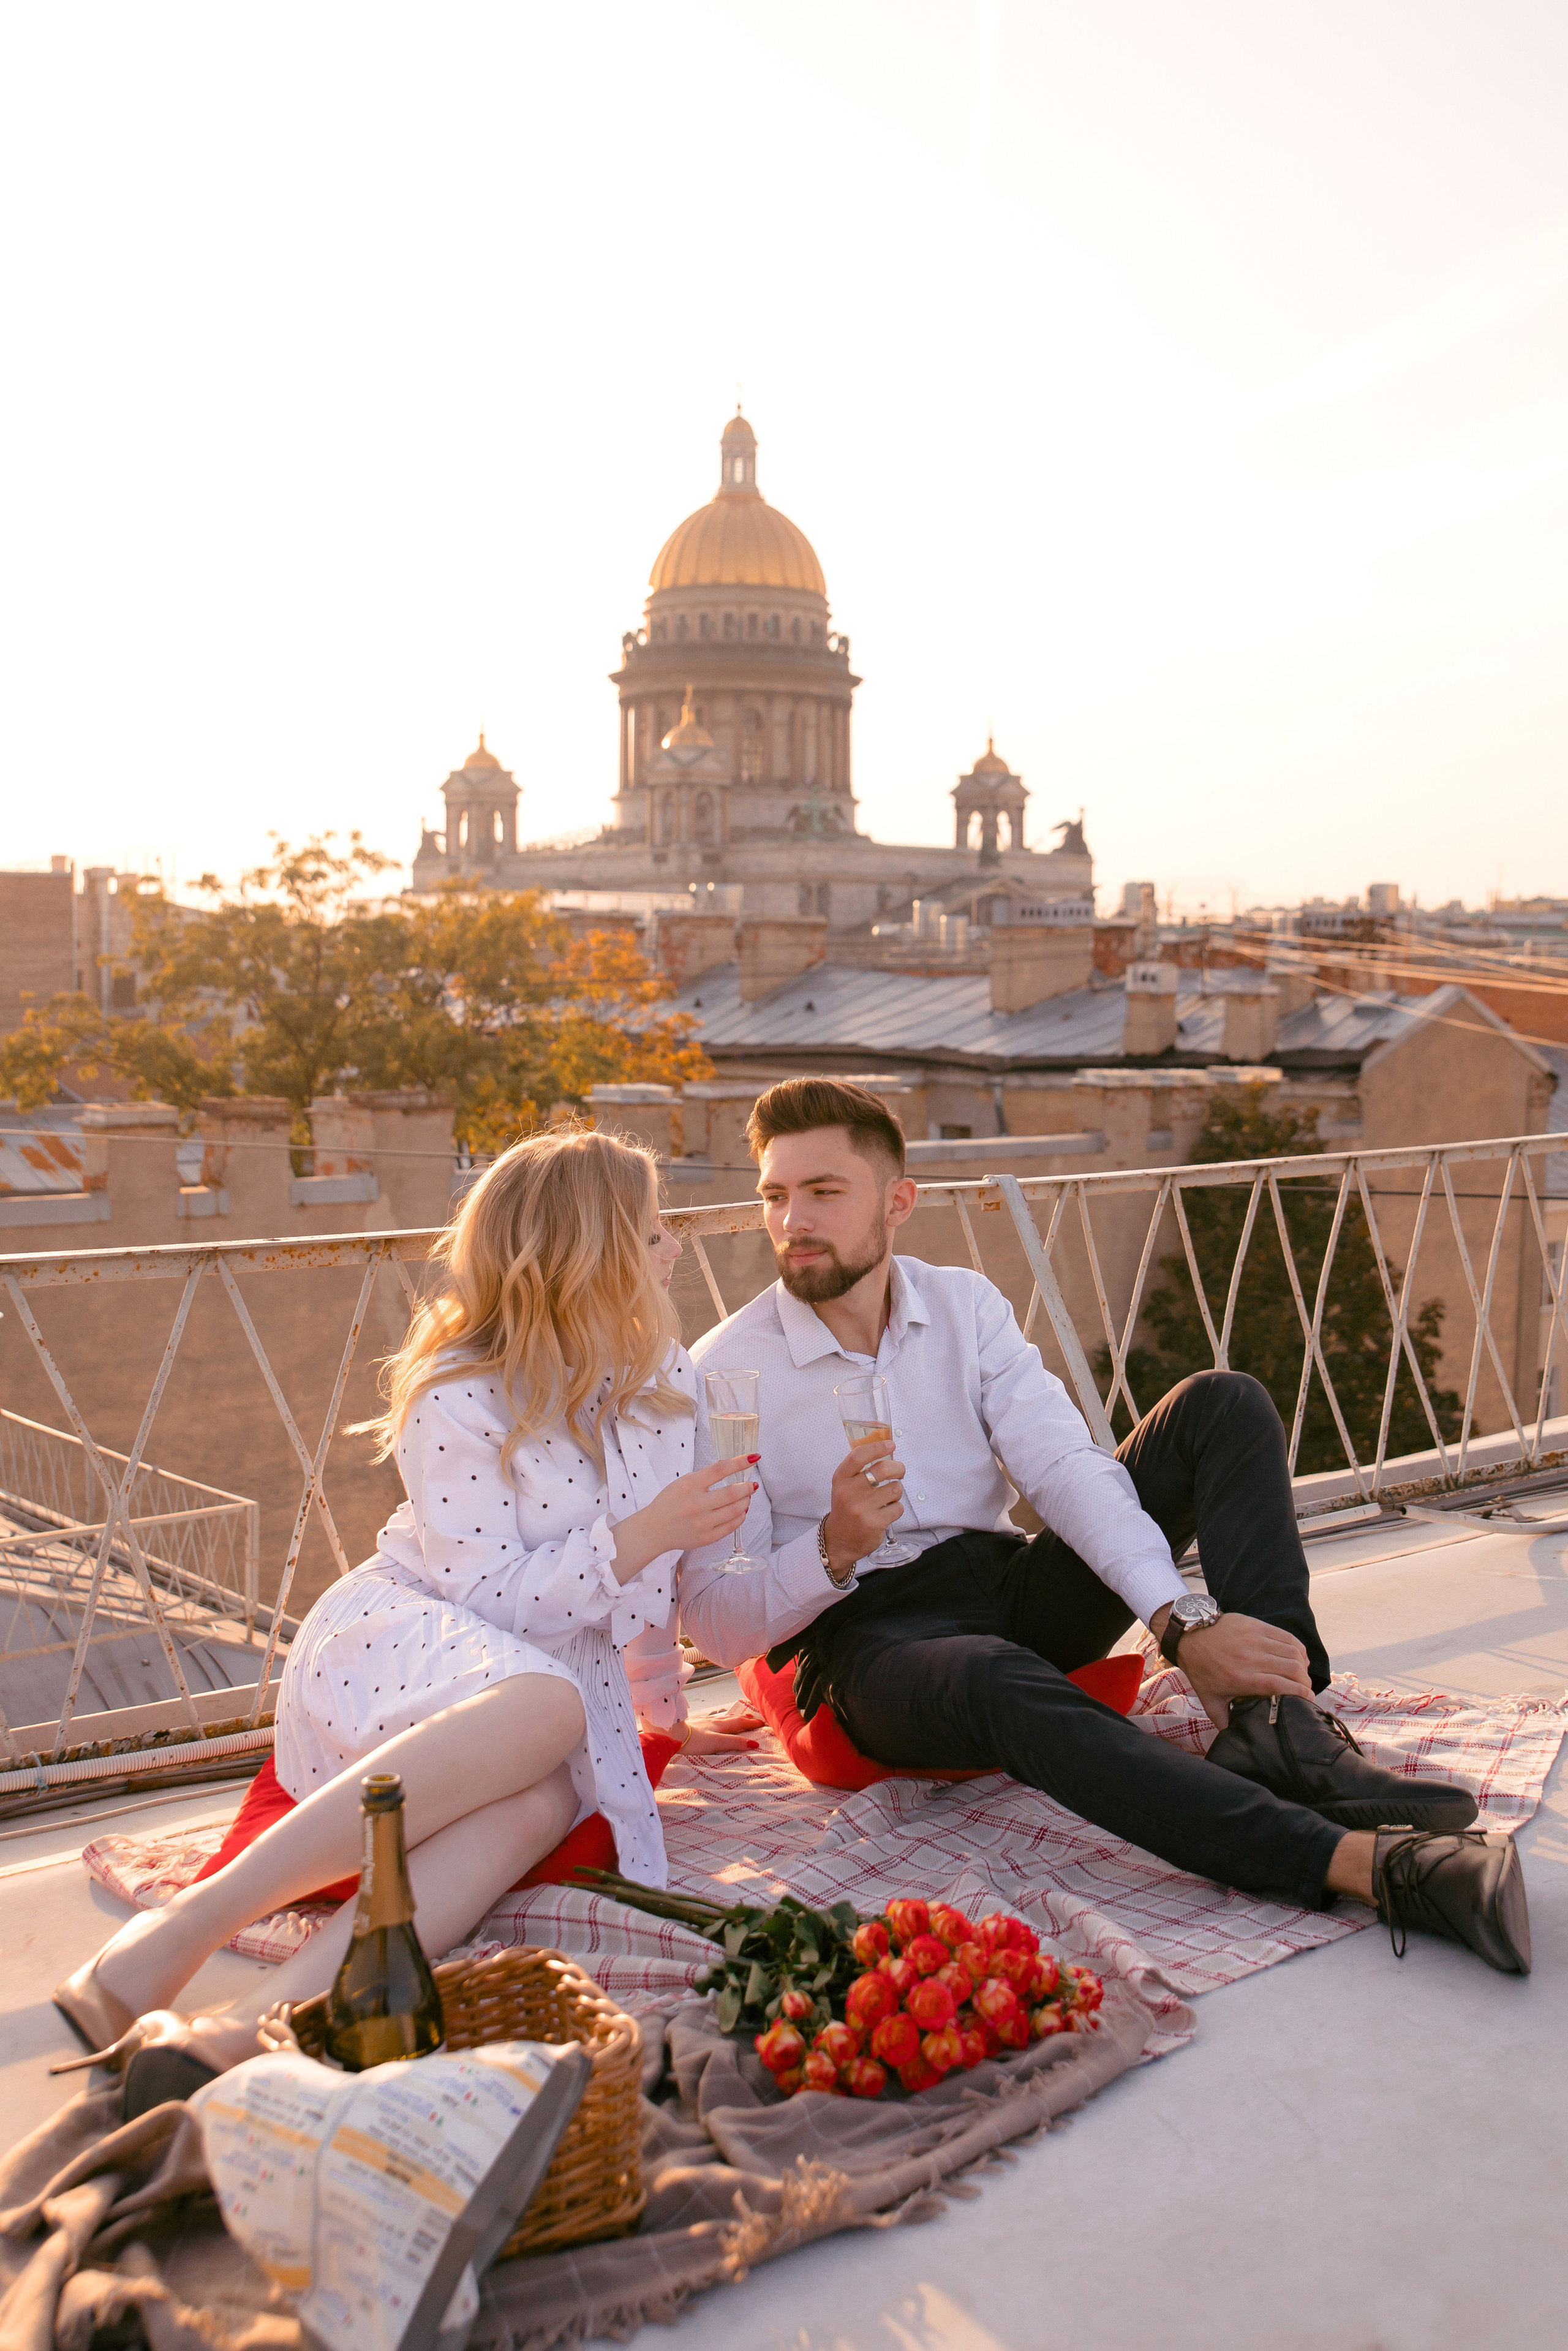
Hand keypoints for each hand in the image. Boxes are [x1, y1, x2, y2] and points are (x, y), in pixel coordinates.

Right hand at [612, 1457, 757, 1583]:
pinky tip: (741, 1511)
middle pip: (732, 1492)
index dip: (740, 1462)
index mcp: (690, 1485)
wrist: (654, 1530)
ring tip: (746, 1497)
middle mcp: (697, 1504)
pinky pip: (731, 1526)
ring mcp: (702, 1523)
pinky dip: (740, 1517)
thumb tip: (731, 1470)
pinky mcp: (706, 1538)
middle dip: (747, 1486)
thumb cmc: (669, 1503)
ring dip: (745, 1501)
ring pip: (735, 1510)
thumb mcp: (682, 1482)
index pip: (720, 1469)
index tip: (753, 1457)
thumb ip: (705, 1477)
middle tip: (751, 1484)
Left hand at [682, 1698, 763, 1754]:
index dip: (751, 1724)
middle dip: (743, 1719)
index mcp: (719, 1726)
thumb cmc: (693, 1740)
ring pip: (721, 1718)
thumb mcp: (716, 1743)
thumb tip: (753, 1744)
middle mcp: (712, 1722)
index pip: (739, 1723)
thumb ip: (734, 1743)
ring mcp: (702, 1722)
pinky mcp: (693, 1725)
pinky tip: (713, 1722)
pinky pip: (710, 1721)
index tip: (762, 1723)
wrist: (671, 1734)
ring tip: (737, 1717)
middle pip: (731, 1719)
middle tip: (753, 1718)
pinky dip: (717, 1720)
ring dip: (731, 1718)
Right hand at [822, 1434, 905, 1573]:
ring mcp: (861, 1509)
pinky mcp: (873, 1523)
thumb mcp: (844, 1486)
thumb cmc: (847, 1507)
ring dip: (896, 1491)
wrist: (840, 1540)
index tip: (891, 1444)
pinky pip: (897, 1507)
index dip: (877, 1447)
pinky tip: (886, 1512)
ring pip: (894, 1489)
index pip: (858, 1456)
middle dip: (898, 1468)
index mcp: (840, 1479)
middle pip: (882, 1469)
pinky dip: (896, 1508)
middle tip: (900, 1471)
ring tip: (888, 1497)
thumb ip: (859, 1468)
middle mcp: (848, 1492)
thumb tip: (885, 1447)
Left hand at [1150, 1603, 1312, 1730]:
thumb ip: (1225, 1722)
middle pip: (1293, 1669)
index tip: (1309, 1700)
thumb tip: (1235, 1740)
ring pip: (1293, 1652)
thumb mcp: (1210, 1701)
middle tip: (1305, 1689)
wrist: (1189, 1637)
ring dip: (1303, 1665)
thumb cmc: (1201, 1670)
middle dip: (1305, 1682)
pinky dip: (1298, 1648)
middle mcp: (1251, 1658)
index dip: (1301, 1693)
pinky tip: (1298, 1657)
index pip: (1282, 1686)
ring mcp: (1255, 1639)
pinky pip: (1286, 1636)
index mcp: (1242, 1679)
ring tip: (1302, 1675)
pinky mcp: (1256, 1626)